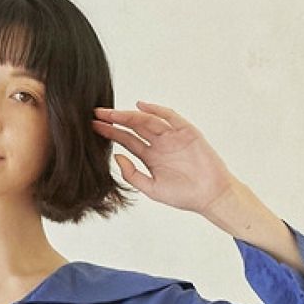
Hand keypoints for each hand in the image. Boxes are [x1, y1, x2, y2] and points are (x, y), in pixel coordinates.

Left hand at [91, 101, 237, 215]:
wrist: (209, 196)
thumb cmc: (183, 196)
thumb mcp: (151, 189)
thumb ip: (132, 174)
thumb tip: (116, 156)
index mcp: (150, 157)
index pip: (126, 141)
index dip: (111, 133)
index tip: (93, 127)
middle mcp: (159, 144)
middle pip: (133, 127)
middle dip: (116, 120)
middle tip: (97, 113)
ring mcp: (172, 137)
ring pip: (148, 121)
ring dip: (130, 115)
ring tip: (113, 113)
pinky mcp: (187, 132)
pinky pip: (170, 118)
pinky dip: (157, 111)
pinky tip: (141, 107)